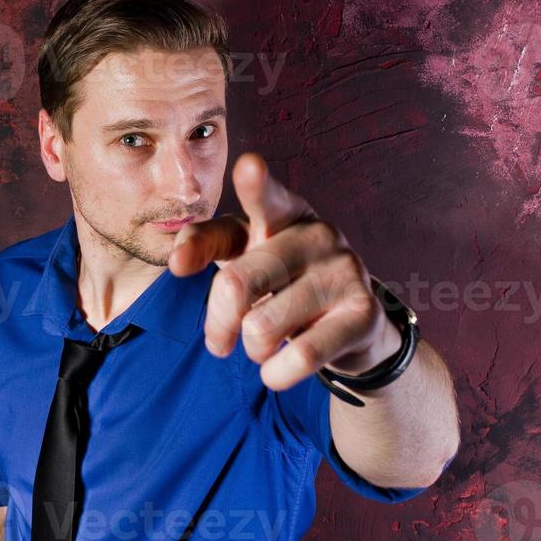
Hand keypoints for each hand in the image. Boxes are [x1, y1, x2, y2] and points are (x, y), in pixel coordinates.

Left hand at [168, 152, 400, 391]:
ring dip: (252, 351)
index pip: (265, 198)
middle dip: (218, 324)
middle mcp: (317, 234)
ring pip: (262, 328)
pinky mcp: (363, 313)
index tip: (249, 167)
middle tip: (219, 342)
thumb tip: (177, 260)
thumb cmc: (283, 282)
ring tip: (264, 346)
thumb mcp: (244, 255)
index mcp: (284, 213)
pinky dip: (277, 373)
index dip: (256, 185)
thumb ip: (205, 244)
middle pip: (237, 284)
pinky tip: (278, 370)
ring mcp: (344, 271)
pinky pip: (302, 356)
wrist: (351, 325)